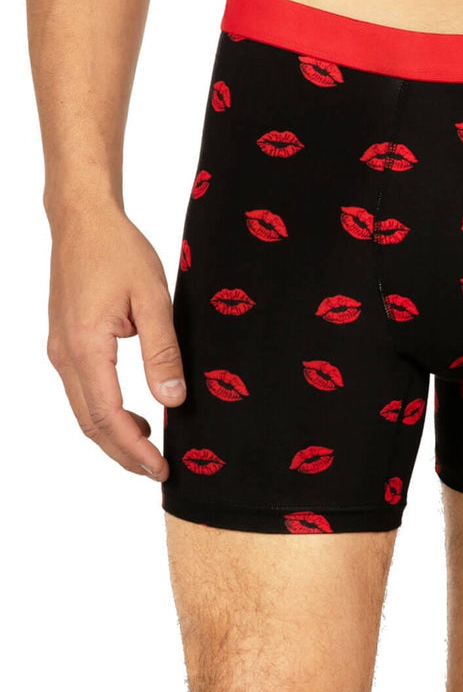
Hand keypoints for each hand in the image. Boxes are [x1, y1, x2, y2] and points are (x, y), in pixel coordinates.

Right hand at [46, 205, 185, 481]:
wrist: (83, 220)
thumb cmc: (119, 251)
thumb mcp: (154, 299)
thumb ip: (163, 352)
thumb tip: (172, 400)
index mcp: (85, 347)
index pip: (108, 417)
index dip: (134, 450)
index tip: (160, 468)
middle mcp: (65, 355)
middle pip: (91, 423)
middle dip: (124, 454)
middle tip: (157, 471)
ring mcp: (60, 350)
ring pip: (84, 410)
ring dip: (114, 436)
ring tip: (149, 450)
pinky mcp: (65, 343)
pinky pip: (83, 392)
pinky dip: (106, 413)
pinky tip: (133, 416)